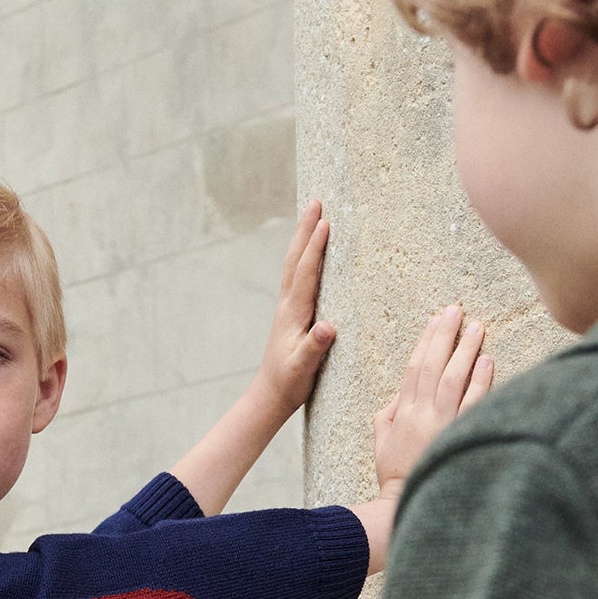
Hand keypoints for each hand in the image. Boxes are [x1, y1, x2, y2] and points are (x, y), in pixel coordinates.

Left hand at [257, 201, 336, 416]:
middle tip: (315, 202)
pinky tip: (308, 255)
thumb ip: (315, 346)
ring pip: (294, 265)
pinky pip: (297, 277)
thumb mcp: (303, 367)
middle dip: (305, 230)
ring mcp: (287, 309)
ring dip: (302, 239)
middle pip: (295, 259)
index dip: (315, 247)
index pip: (306, 273)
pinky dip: (303, 258)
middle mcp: (287, 305)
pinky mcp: (290, 315)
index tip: (326, 222)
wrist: (269, 396)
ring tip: (312, 217)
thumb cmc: (289, 383)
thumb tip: (328, 326)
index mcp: (293, 313)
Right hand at [372, 305, 492, 497]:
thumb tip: (402, 392)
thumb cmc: (394, 472)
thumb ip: (390, 412)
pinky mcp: (458, 436)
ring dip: (464, 350)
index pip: (415, 367)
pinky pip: (472, 403)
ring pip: (453, 378)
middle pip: (433, 364)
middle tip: (457, 310)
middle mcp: (421, 413)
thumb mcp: (382, 438)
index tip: (437, 320)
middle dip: (445, 334)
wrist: (404, 501)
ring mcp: (441, 424)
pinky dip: (480, 381)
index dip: (426, 340)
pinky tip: (487, 360)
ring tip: (477, 327)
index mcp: (402, 411)